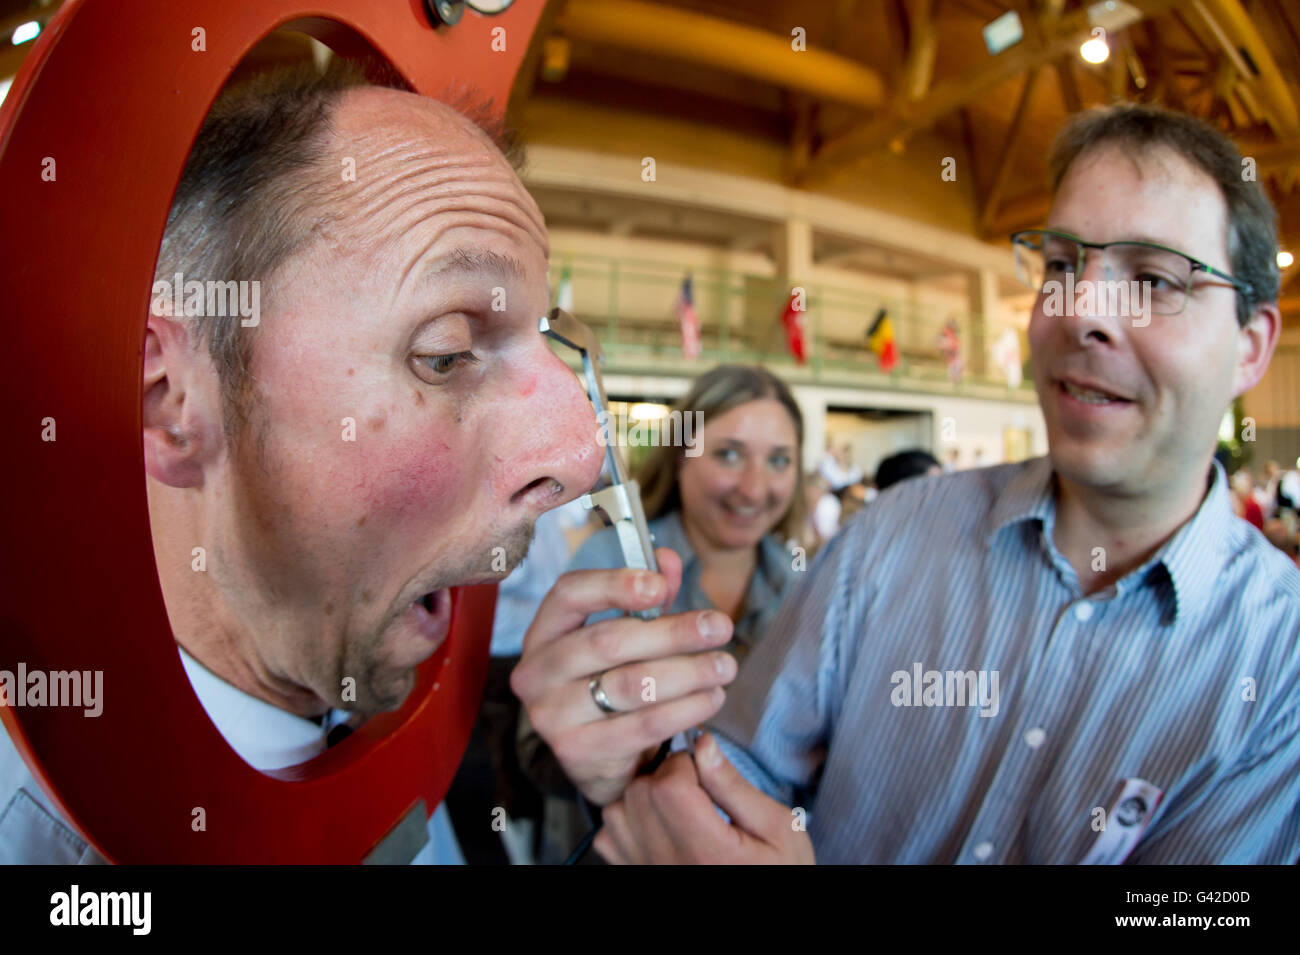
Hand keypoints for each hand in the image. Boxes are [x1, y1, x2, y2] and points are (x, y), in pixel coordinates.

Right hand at [510, 548, 737, 805]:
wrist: (596, 757)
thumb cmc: (611, 681)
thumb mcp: (626, 636)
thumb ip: (646, 598)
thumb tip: (668, 559)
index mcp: (544, 632)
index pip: (569, 594)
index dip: (615, 584)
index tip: (661, 586)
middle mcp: (537, 673)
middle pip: (608, 641)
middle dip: (672, 632)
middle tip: (720, 627)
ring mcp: (552, 715)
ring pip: (630, 684)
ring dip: (688, 672)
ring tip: (725, 666)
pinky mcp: (578, 752)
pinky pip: (642, 725)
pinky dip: (685, 710)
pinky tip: (711, 698)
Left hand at [594, 733, 814, 863]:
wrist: (766, 920)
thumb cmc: (780, 873)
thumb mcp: (778, 828)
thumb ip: (734, 786)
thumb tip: (703, 744)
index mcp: (709, 850)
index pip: (667, 785)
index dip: (683, 763)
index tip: (703, 769)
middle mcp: (669, 865)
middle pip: (638, 793)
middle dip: (663, 775)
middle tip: (695, 787)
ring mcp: (646, 873)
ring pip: (617, 810)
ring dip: (642, 797)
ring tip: (676, 806)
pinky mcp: (635, 876)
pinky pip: (609, 837)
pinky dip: (627, 823)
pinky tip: (658, 826)